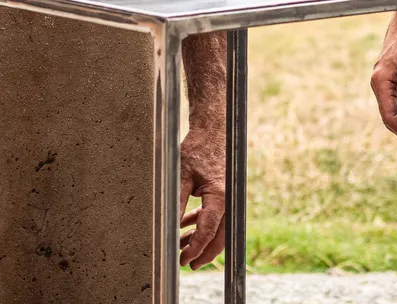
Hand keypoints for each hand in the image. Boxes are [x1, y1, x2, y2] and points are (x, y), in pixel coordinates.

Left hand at [178, 125, 227, 268]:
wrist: (213, 131)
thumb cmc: (198, 149)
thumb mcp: (181, 176)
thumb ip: (177, 203)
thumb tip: (168, 227)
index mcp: (220, 196)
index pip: (208, 231)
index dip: (195, 249)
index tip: (182, 260)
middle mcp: (228, 200)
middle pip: (219, 237)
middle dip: (202, 253)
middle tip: (186, 265)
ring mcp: (228, 198)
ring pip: (217, 229)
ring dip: (199, 238)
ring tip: (179, 245)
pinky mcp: (223, 194)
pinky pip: (214, 216)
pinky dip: (200, 223)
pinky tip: (184, 226)